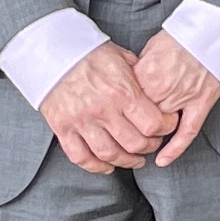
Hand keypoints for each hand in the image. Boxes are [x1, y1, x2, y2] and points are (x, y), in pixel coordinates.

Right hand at [42, 43, 177, 172]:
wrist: (52, 54)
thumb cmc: (89, 53)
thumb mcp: (122, 58)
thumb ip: (139, 76)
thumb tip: (156, 89)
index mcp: (122, 92)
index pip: (153, 124)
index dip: (165, 129)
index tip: (166, 126)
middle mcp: (103, 111)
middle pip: (134, 143)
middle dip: (149, 147)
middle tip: (151, 144)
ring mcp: (82, 122)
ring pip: (109, 154)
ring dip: (126, 161)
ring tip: (134, 159)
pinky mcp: (63, 129)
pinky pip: (80, 157)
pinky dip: (95, 166)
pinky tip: (106, 165)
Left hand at [132, 33, 219, 165]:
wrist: (214, 29)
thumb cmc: (183, 35)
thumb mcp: (150, 47)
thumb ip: (138, 70)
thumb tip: (128, 84)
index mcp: (145, 75)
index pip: (125, 104)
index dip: (121, 112)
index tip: (116, 115)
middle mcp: (161, 90)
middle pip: (140, 118)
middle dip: (133, 126)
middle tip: (127, 130)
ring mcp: (182, 98)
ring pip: (160, 126)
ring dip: (152, 134)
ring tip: (143, 139)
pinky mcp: (201, 103)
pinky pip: (187, 132)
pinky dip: (175, 149)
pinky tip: (163, 161)